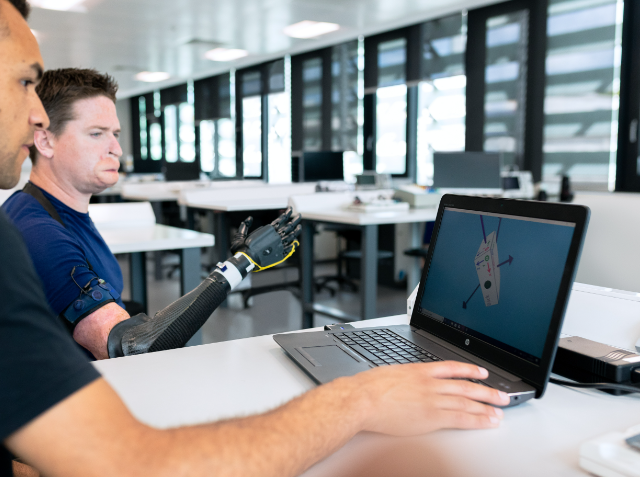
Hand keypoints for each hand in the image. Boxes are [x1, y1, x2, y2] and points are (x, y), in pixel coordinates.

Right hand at [230, 207, 301, 269]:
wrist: (246, 261)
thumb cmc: (242, 248)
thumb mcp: (240, 235)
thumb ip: (245, 225)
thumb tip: (249, 218)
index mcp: (268, 230)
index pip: (281, 219)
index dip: (287, 213)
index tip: (290, 209)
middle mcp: (276, 236)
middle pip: (289, 226)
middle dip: (295, 220)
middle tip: (299, 216)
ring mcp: (279, 245)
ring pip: (291, 236)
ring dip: (296, 230)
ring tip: (299, 226)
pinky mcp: (280, 254)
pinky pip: (289, 247)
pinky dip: (293, 243)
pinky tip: (295, 241)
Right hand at [345, 361, 509, 435]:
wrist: (362, 398)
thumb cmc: (368, 387)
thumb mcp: (388, 374)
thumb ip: (402, 378)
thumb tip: (403, 382)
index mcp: (419, 371)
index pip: (451, 368)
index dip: (469, 370)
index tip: (481, 372)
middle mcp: (430, 383)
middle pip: (465, 386)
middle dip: (486, 391)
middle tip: (502, 395)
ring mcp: (432, 400)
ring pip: (467, 401)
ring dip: (486, 406)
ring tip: (500, 410)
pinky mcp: (432, 416)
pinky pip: (460, 417)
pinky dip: (477, 419)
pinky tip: (487, 421)